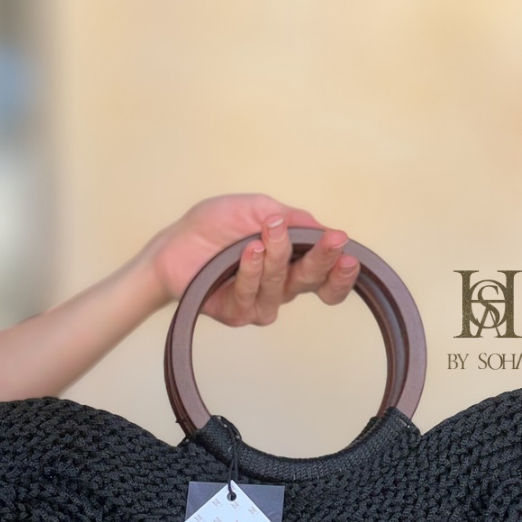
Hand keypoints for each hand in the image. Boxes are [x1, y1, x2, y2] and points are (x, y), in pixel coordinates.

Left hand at [140, 193, 359, 323]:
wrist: (172, 245)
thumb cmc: (214, 226)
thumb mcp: (256, 208)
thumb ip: (290, 218)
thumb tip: (321, 227)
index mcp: (293, 263)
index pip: (327, 277)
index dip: (342, 272)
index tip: (349, 254)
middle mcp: (282, 287)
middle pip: (313, 282)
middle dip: (325, 260)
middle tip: (333, 242)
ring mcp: (260, 303)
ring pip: (282, 285)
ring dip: (278, 255)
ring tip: (269, 231)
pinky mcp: (237, 313)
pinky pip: (250, 294)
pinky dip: (251, 270)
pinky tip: (249, 251)